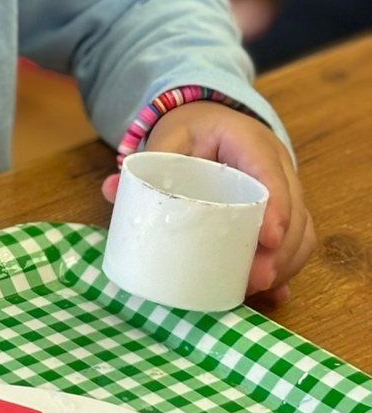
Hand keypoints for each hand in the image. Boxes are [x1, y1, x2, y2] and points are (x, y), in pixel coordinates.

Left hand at [101, 102, 315, 304]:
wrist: (210, 122)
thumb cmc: (192, 129)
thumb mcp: (169, 135)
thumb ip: (145, 160)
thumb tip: (110, 190)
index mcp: (248, 141)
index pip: (270, 173)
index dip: (276, 208)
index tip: (268, 241)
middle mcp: (275, 165)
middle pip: (294, 209)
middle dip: (281, 249)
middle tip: (257, 278)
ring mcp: (284, 188)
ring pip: (301, 228)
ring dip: (286, 261)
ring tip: (259, 287)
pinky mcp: (282, 210)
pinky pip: (297, 239)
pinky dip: (287, 265)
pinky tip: (274, 290)